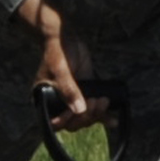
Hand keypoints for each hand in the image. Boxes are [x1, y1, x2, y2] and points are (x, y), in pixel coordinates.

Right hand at [19, 0, 105, 126]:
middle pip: (74, 122)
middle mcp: (59, 103)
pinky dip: (103, 115)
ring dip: (96, 114)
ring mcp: (74, 99)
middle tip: (95, 101)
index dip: (68, 121)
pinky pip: (94, 108)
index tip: (78, 111)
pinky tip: (113, 121)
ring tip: (104, 101)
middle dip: (86, 115)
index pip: (57, 122)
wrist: (66, 38)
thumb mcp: (61, 70)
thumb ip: (69, 90)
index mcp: (46, 101)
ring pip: (85, 117)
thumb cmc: (57, 52)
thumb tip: (79, 110)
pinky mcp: (86, 93)